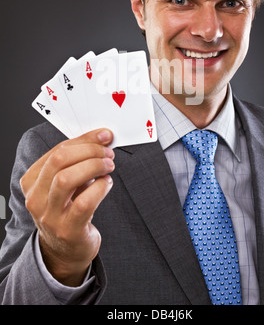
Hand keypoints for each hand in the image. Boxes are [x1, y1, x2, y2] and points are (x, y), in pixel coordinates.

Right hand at [20, 128, 114, 286]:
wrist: (66, 250)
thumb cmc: (69, 209)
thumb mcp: (67, 182)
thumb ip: (79, 160)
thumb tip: (102, 138)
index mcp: (32, 181)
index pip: (57, 151)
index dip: (84, 140)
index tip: (104, 136)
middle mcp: (35, 198)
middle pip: (58, 161)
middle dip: (89, 151)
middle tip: (108, 153)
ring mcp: (50, 216)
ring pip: (66, 179)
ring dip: (93, 166)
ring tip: (108, 166)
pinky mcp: (68, 231)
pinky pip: (84, 203)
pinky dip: (99, 188)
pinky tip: (106, 184)